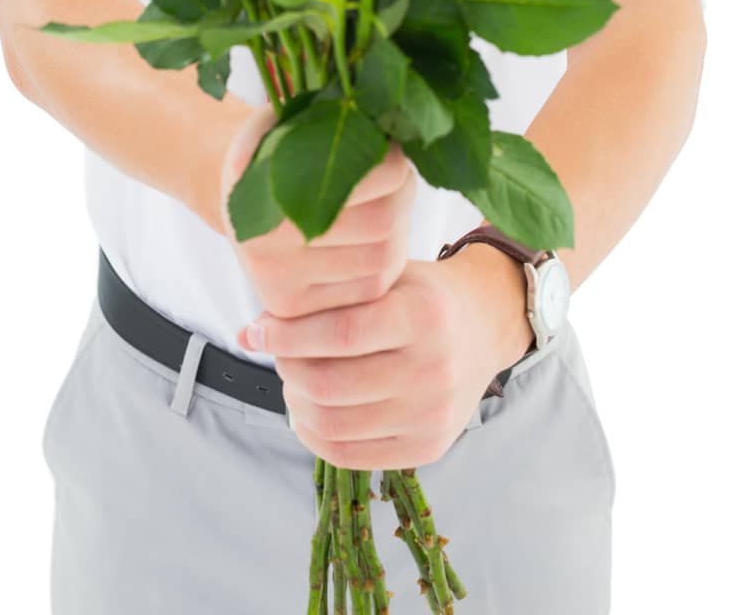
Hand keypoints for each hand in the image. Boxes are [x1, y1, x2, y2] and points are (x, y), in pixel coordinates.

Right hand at [218, 100, 417, 321]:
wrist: (238, 201)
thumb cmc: (271, 150)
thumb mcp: (282, 119)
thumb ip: (317, 111)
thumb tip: (367, 100)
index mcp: (263, 186)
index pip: (362, 180)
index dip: (390, 163)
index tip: (391, 148)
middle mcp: (266, 246)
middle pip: (380, 225)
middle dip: (400, 196)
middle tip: (397, 174)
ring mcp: (280, 285)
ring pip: (381, 262)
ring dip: (398, 229)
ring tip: (387, 201)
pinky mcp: (295, 309)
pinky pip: (367, 290)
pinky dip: (384, 260)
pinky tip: (374, 235)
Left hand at [249, 250, 535, 470]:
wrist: (484, 325)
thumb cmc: (420, 294)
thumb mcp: (386, 276)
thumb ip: (325, 297)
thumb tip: (247, 331)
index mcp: (422, 315)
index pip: (341, 333)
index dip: (287, 335)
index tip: (257, 329)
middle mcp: (433, 369)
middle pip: (331, 384)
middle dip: (286, 369)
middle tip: (276, 353)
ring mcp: (433, 414)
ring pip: (335, 424)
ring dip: (295, 403)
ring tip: (292, 380)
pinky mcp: (429, 447)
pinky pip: (350, 455)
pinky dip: (314, 435)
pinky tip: (306, 410)